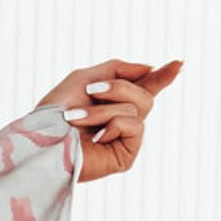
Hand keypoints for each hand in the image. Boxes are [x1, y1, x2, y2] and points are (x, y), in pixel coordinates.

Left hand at [36, 58, 182, 183]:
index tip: (179, 64)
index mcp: (112, 103)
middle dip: (117, 87)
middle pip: (144, 95)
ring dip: (102, 109)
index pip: (143, 89)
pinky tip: (95, 137)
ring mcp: (124, 139)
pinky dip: (112, 124)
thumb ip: (118, 69)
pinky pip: (135, 126)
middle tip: (92, 91)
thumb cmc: (55, 112)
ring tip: (76, 118)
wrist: (42, 139)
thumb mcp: (86, 78)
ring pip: (137, 108)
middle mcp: (121, 121)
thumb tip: (151, 68)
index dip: (162, 77)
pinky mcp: (125, 156)